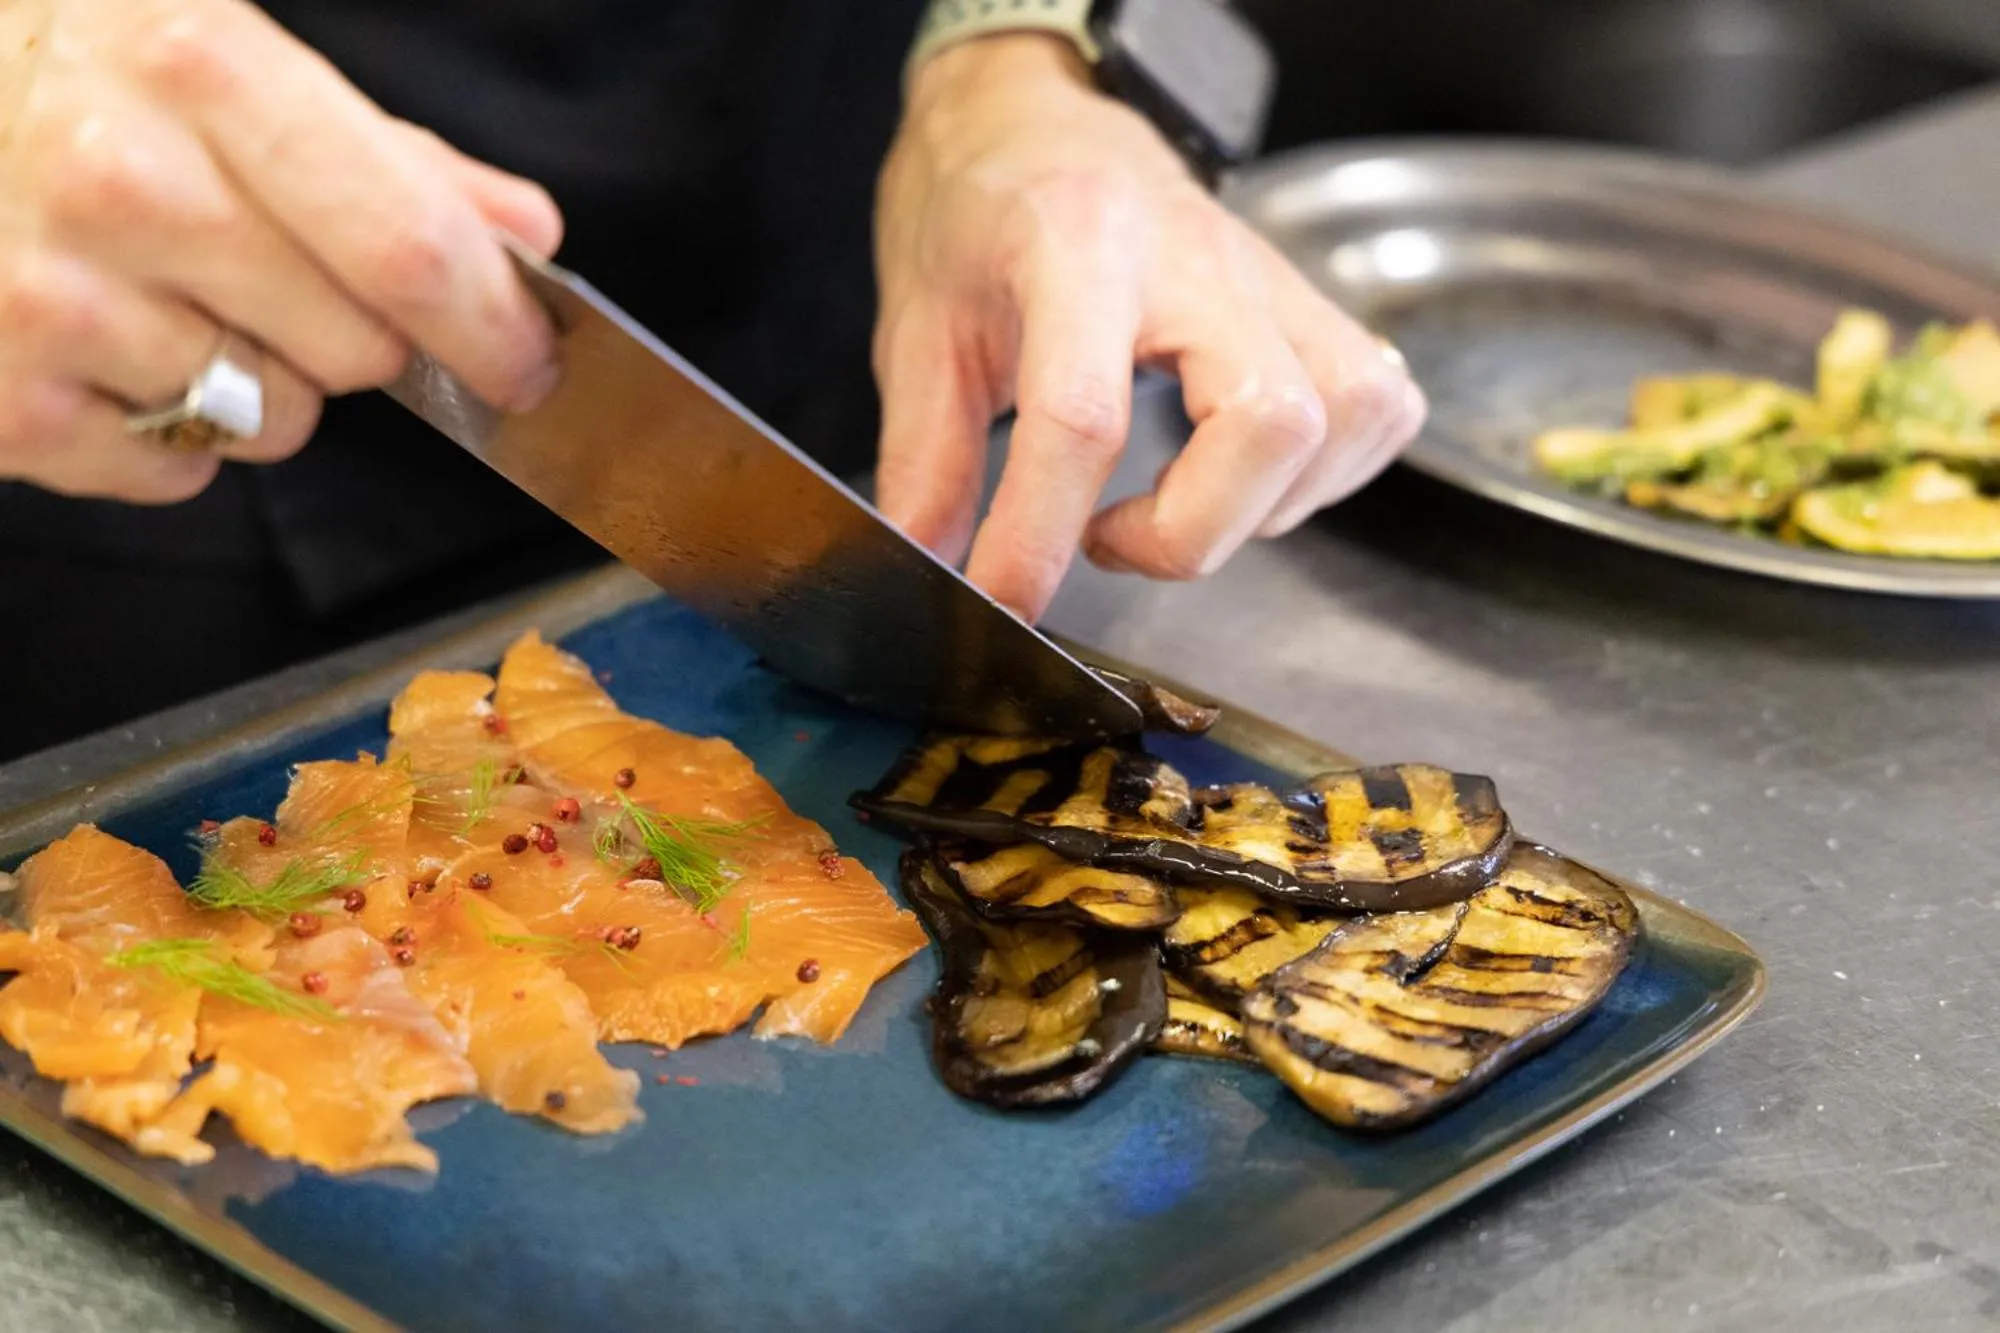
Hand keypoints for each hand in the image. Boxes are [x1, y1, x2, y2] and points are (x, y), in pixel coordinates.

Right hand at [0, 0, 561, 502]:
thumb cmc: (63, 72)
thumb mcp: (220, 56)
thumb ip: (392, 159)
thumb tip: (524, 236)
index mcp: (203, 71)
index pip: (409, 246)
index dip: (493, 325)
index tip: (529, 364)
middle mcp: (126, 184)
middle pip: (357, 349)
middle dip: (357, 337)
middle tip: (270, 273)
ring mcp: (54, 300)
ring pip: (275, 423)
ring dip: (258, 386)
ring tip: (168, 297)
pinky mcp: (9, 403)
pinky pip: (178, 474)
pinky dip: (167, 436)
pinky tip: (107, 348)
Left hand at [872, 35, 1424, 620]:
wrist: (1035, 114)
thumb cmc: (979, 210)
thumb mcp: (917, 331)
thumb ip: (925, 460)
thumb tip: (922, 565)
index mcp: (1077, 248)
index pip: (1084, 415)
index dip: (1041, 535)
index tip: (1006, 599)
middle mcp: (1196, 258)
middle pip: (1268, 421)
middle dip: (1190, 531)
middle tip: (1107, 538)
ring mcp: (1270, 278)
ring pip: (1344, 418)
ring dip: (1262, 507)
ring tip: (1174, 504)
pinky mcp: (1312, 303)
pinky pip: (1376, 408)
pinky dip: (1323, 474)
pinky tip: (1242, 478)